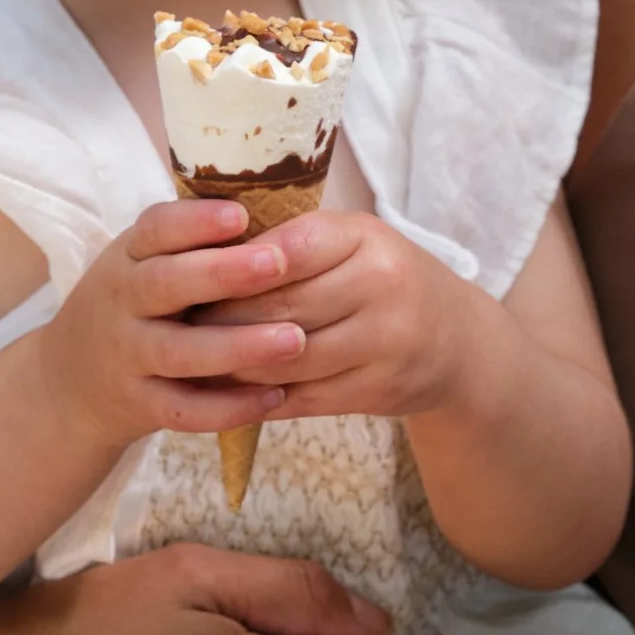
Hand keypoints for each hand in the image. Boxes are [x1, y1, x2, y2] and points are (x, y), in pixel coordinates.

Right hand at [35, 195, 309, 446]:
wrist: (70, 380)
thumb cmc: (133, 304)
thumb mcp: (143, 262)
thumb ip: (192, 243)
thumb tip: (280, 212)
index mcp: (129, 256)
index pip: (156, 229)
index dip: (196, 220)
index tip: (241, 214)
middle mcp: (123, 302)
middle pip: (167, 284)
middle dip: (223, 273)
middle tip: (278, 263)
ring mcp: (129, 355)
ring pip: (180, 351)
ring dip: (238, 346)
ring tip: (294, 339)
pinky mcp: (139, 405)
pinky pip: (185, 410)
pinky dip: (229, 407)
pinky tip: (275, 395)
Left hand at [194, 210, 482, 420]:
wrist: (455, 339)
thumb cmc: (383, 278)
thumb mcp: (351, 243)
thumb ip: (292, 244)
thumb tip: (206, 256)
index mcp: (365, 236)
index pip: (285, 249)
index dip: (233, 266)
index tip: (190, 275)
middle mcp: (381, 285)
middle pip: (279, 308)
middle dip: (222, 319)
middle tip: (178, 324)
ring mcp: (386, 341)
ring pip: (286, 360)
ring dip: (234, 365)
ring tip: (196, 359)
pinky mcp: (380, 389)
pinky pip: (305, 398)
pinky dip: (261, 398)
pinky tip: (232, 392)